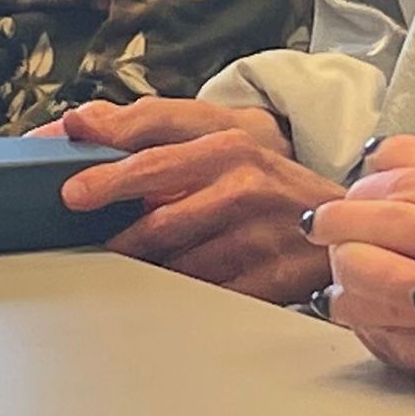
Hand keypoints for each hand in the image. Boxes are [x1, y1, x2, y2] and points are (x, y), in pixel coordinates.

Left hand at [56, 98, 329, 301]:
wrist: (344, 222)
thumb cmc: (263, 182)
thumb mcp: (215, 141)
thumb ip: (147, 131)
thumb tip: (77, 123)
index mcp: (226, 140)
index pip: (155, 150)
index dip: (108, 166)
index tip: (70, 189)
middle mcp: (245, 178)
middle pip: (161, 214)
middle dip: (118, 229)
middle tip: (86, 239)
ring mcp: (261, 230)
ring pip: (179, 262)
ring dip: (149, 267)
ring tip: (133, 263)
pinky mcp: (273, 274)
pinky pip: (209, 293)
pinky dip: (185, 292)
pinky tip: (177, 284)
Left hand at [308, 135, 414, 415]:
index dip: (379, 169)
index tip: (360, 179)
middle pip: (390, 208)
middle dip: (345, 215)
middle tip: (320, 222)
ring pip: (384, 265)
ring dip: (348, 269)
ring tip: (331, 275)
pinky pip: (405, 327)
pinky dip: (373, 322)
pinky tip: (358, 318)